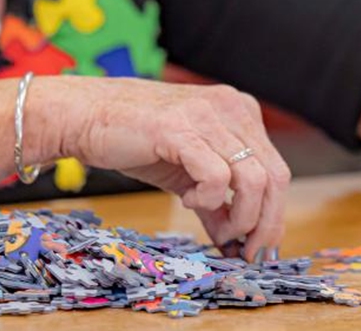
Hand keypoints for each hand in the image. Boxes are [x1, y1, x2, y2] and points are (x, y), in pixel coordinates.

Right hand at [62, 79, 290, 260]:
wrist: (83, 116)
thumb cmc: (133, 140)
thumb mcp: (186, 172)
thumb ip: (215, 201)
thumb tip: (237, 244)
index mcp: (240, 111)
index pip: (277, 170)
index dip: (273, 215)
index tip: (259, 248)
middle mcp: (230, 107)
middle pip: (274, 176)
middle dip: (264, 224)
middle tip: (246, 252)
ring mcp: (206, 114)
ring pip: (252, 179)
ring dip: (239, 217)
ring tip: (217, 228)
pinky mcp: (179, 128)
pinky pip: (216, 175)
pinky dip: (208, 199)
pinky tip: (188, 201)